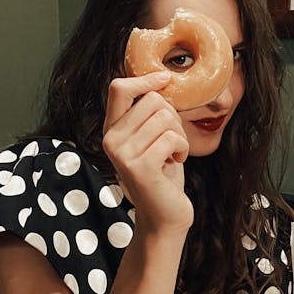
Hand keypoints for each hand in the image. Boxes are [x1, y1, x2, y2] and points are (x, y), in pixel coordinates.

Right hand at [102, 73, 192, 234]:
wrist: (164, 215)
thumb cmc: (162, 174)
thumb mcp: (151, 138)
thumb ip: (149, 113)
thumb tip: (163, 78)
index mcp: (111, 129)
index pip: (118, 88)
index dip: (145, 80)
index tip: (165, 78)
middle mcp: (111, 140)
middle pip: (153, 100)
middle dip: (173, 117)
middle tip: (172, 140)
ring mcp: (123, 154)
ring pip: (165, 118)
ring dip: (180, 134)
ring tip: (173, 152)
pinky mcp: (139, 167)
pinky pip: (172, 137)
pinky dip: (182, 148)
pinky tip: (175, 162)